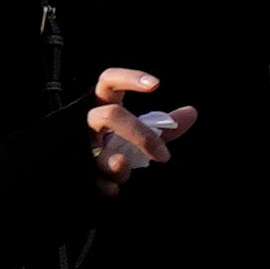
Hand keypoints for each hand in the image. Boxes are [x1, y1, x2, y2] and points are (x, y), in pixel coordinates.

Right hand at [79, 67, 186, 185]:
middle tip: (164, 156)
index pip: (108, 81)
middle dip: (140, 134)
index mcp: (101, 106)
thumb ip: (162, 125)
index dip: (128, 78)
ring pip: (100, 152)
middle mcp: (87, 123)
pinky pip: (93, 179)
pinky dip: (106, 186)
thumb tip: (191, 112)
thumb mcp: (136, 131)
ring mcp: (79, 146)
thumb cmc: (112, 144)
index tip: (156, 85)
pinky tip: (114, 189)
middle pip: (111, 115)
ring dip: (119, 166)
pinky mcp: (78, 170)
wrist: (78, 169)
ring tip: (126, 168)